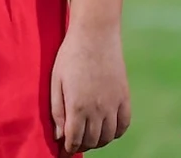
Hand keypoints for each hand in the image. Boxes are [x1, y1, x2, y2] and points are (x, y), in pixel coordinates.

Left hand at [50, 24, 131, 150]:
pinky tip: (107, 131)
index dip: (69, 148)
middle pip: (92, 140)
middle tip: (75, 144)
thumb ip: (57, 110)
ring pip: (108, 136)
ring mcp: (113, 104)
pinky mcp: (124, 97)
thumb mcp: (56, 81)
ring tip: (89, 138)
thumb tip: (59, 135)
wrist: (95, 35)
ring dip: (98, 142)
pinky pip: (124, 125)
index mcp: (77, 106)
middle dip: (82, 145)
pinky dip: (116, 133)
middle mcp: (97, 109)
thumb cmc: (70, 55)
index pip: (74, 138)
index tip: (65, 151)